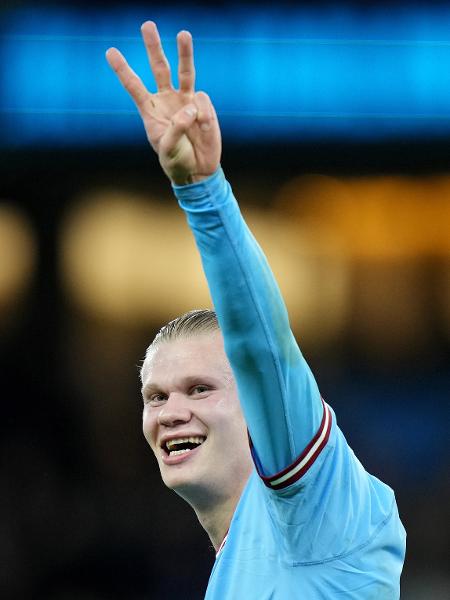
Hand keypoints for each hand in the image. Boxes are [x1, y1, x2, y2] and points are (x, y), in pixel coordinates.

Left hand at [106, 21, 221, 184]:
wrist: (198, 171)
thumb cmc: (177, 162)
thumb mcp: (169, 149)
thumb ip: (176, 129)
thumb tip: (190, 107)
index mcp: (150, 111)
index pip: (134, 86)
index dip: (123, 70)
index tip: (110, 51)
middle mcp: (167, 100)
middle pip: (159, 68)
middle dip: (153, 47)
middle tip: (147, 25)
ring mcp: (186, 101)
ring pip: (185, 71)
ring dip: (184, 52)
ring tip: (183, 33)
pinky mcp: (203, 107)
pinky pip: (202, 102)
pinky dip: (203, 115)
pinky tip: (203, 130)